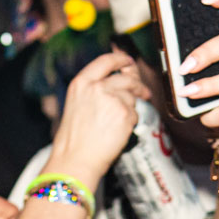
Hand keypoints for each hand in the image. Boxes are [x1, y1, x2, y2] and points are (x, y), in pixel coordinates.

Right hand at [45, 49, 148, 188]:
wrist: (76, 159)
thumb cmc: (75, 138)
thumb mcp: (77, 103)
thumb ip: (95, 89)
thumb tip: (119, 80)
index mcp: (82, 82)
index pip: (106, 60)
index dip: (121, 59)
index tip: (129, 62)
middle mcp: (97, 87)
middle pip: (126, 77)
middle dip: (138, 84)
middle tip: (143, 91)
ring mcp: (112, 99)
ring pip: (132, 97)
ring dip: (132, 107)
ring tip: (122, 120)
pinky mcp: (125, 113)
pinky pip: (135, 114)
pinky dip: (132, 122)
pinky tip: (120, 131)